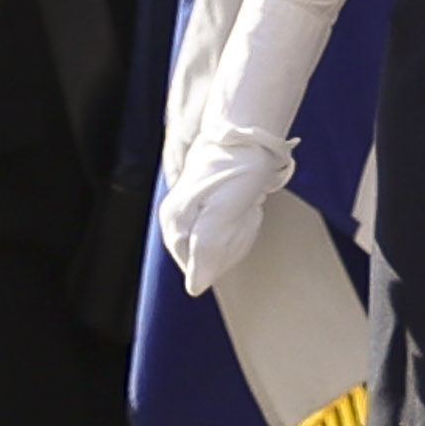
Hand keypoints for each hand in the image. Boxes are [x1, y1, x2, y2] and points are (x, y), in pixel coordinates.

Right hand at [157, 119, 296, 299]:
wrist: (249, 137)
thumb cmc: (237, 173)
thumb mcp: (221, 216)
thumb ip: (206, 251)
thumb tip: (196, 288)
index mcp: (174, 224)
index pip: (197, 268)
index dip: (221, 258)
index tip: (235, 230)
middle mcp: (176, 218)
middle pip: (206, 256)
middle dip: (230, 244)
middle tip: (243, 214)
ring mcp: (190, 210)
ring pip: (217, 243)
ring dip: (237, 231)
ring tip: (246, 206)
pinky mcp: (205, 203)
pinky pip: (224, 228)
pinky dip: (240, 221)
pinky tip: (247, 204)